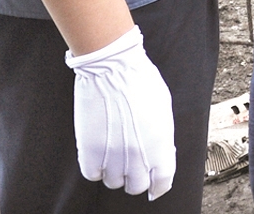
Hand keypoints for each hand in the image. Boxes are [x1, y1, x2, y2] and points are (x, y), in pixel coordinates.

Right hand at [65, 26, 175, 199]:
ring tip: (114, 153)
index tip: (154, 186)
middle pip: (137, 186)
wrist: (111, 68)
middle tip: (133, 164)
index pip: (162, 182)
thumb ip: (162, 136)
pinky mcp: (90, 151)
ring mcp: (112, 156)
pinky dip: (96, 168)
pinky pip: (92, 174)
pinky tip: (99, 154)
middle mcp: (137, 156)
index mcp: (160, 146)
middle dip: (137, 177)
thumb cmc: (140, 81)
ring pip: (114, 182)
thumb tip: (161, 153)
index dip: (158, 186)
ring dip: (115, 171)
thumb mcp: (163, 108)